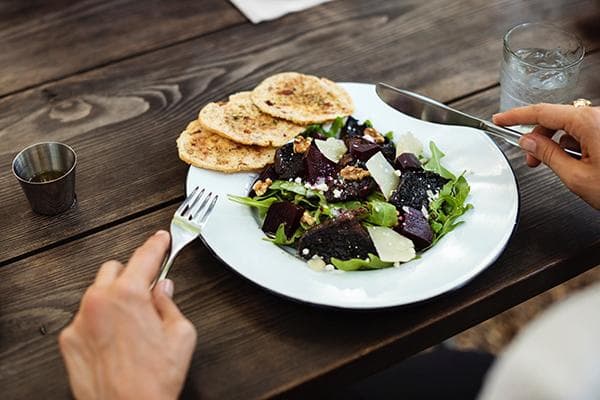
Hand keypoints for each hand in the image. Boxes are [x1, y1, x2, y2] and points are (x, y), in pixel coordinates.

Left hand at [59, 231, 196, 399]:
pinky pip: (85, 318)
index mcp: (129, 295)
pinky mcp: (69, 340)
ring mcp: (80, 321)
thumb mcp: (181, 335)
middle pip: (114, 269)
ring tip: (132, 326)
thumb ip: (170, 304)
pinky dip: (99, 322)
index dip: (156, 244)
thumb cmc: (154, 380)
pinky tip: (116, 341)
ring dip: (114, 299)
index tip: (160, 239)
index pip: (144, 256)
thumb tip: (163, 290)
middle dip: (131, 276)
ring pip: (97, 293)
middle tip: (147, 293)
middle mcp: (99, 302)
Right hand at [493, 104, 599, 208]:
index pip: (541, 112)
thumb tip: (528, 143)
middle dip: (537, 138)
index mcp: (588, 122)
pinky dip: (573, 144)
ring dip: (556, 143)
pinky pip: (586, 131)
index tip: (500, 119)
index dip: (516, 116)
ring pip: (570, 126)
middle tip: (528, 161)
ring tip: (555, 167)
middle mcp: (599, 116)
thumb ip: (547, 155)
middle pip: (555, 119)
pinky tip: (575, 164)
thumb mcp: (576, 176)